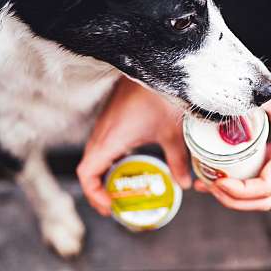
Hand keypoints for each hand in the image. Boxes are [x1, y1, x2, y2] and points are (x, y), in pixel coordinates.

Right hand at [77, 77, 189, 215]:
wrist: (156, 64)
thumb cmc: (159, 96)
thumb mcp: (172, 133)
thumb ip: (178, 161)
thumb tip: (184, 184)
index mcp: (109, 141)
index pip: (86, 175)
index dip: (94, 195)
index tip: (111, 206)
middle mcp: (101, 134)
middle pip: (88, 168)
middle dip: (99, 189)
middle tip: (117, 204)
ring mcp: (105, 124)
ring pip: (94, 156)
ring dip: (104, 174)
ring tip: (122, 188)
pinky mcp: (112, 117)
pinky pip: (103, 144)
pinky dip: (110, 159)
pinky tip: (130, 162)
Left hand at [196, 81, 270, 210]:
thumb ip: (251, 102)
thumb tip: (221, 104)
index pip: (264, 187)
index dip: (238, 189)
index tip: (217, 178)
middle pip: (261, 202)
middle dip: (231, 200)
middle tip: (207, 185)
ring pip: (261, 197)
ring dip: (234, 196)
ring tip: (208, 184)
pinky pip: (261, 184)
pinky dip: (241, 184)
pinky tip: (223, 173)